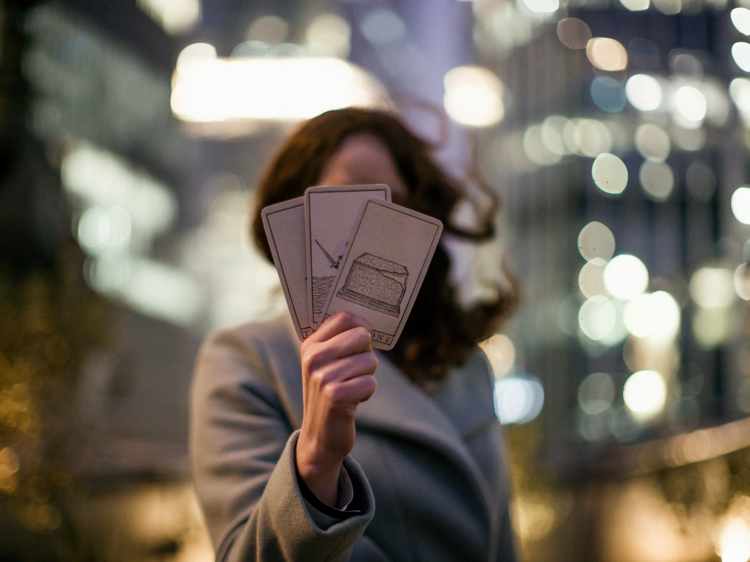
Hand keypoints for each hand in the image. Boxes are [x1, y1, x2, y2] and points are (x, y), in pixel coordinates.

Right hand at [296, 311, 377, 505]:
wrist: (319, 437)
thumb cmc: (330, 393)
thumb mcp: (325, 364)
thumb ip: (339, 340)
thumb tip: (367, 320)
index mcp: (311, 345)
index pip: (345, 317)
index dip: (362, 326)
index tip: (361, 341)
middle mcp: (314, 358)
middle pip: (362, 336)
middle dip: (366, 354)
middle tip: (353, 371)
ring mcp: (323, 377)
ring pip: (370, 360)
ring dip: (367, 376)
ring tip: (351, 387)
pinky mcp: (337, 397)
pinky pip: (371, 382)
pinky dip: (367, 392)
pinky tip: (353, 400)